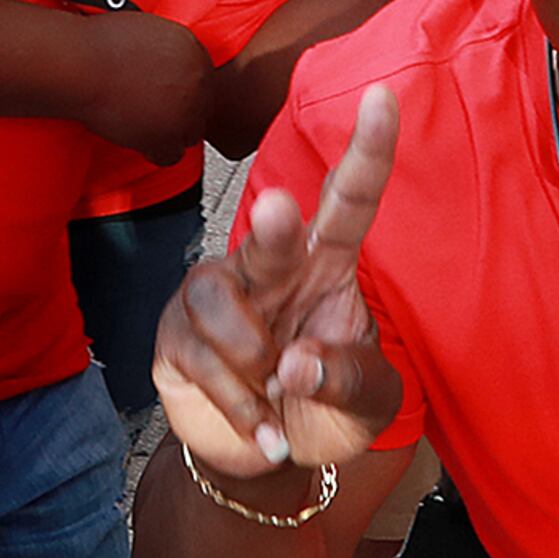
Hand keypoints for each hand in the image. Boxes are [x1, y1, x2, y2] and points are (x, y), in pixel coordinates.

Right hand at [81, 10, 212, 160]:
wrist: (81, 66)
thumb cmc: (100, 45)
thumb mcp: (146, 31)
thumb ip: (167, 49)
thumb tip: (166, 65)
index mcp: (193, 49)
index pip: (201, 78)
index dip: (180, 87)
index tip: (163, 92)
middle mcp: (197, 79)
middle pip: (200, 106)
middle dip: (177, 109)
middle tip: (151, 109)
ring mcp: (186, 110)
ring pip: (191, 133)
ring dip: (170, 131)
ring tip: (143, 126)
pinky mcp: (167, 136)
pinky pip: (172, 155)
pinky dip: (155, 151)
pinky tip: (140, 142)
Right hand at [152, 88, 403, 478]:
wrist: (265, 462)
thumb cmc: (325, 408)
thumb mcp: (367, 405)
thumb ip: (349, 380)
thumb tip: (297, 361)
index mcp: (328, 266)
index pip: (350, 201)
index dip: (367, 151)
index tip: (382, 96)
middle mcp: (271, 268)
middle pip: (271, 232)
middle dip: (273, 224)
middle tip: (278, 211)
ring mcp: (219, 297)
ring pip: (219, 297)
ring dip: (252, 358)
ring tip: (275, 396)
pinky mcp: (177, 335)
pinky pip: (198, 354)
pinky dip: (238, 402)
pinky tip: (261, 427)